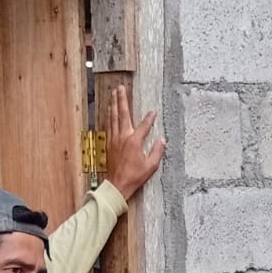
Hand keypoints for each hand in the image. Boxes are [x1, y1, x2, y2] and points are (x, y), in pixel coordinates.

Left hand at [102, 83, 164, 201]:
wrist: (118, 185)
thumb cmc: (134, 177)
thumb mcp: (151, 166)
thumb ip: (157, 151)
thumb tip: (162, 141)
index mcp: (134, 141)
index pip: (144, 125)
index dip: (149, 118)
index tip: (153, 112)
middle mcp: (123, 137)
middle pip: (122, 113)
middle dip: (122, 99)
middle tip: (121, 88)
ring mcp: (114, 139)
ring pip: (113, 117)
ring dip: (113, 104)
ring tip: (113, 94)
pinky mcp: (109, 143)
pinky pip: (109, 125)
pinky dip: (109, 116)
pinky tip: (109, 111)